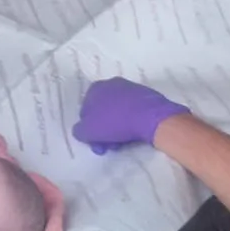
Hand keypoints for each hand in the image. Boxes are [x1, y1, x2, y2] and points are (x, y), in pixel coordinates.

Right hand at [72, 78, 190, 155]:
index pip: (85, 112)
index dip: (89, 130)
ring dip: (116, 129)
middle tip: (108, 146)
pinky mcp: (146, 96)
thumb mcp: (88, 131)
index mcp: (95, 88)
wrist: (151, 116)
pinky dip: (130, 122)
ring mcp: (130, 89)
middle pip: (102, 112)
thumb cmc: (115, 121)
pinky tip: (134, 134)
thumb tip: (81, 131)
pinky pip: (132, 112)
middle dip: (103, 131)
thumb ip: (79, 131)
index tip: (96, 143)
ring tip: (122, 143)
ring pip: (117, 113)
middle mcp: (111, 84)